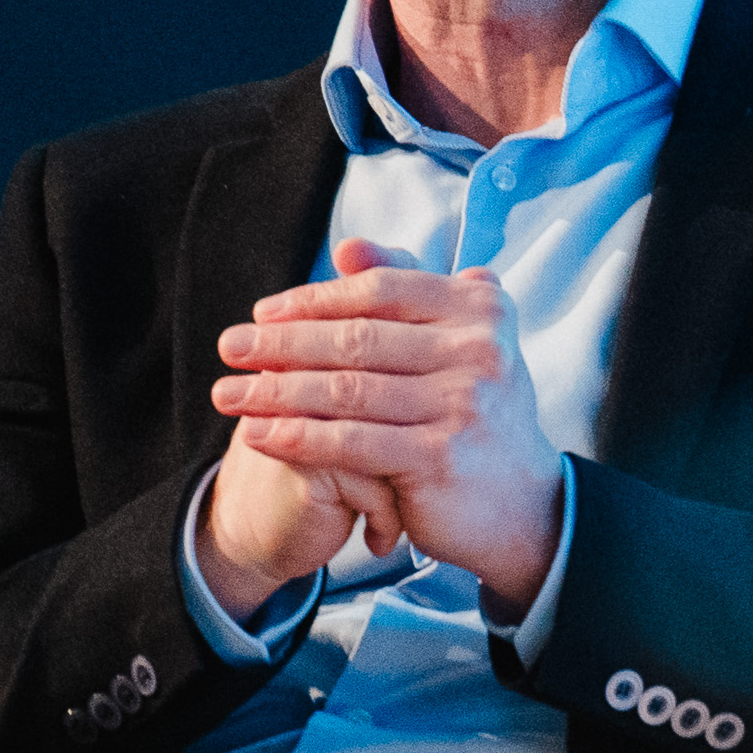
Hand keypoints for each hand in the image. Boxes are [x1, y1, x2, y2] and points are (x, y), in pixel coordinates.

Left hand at [201, 239, 565, 613]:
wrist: (524, 505)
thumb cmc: (477, 415)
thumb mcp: (458, 343)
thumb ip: (407, 291)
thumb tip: (346, 247)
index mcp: (480, 311)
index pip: (380, 290)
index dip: (314, 299)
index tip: (263, 313)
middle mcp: (478, 351)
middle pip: (357, 339)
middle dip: (282, 344)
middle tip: (230, 348)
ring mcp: (461, 405)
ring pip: (345, 391)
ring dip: (276, 391)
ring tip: (228, 394)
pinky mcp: (438, 458)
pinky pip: (348, 441)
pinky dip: (295, 436)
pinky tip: (257, 433)